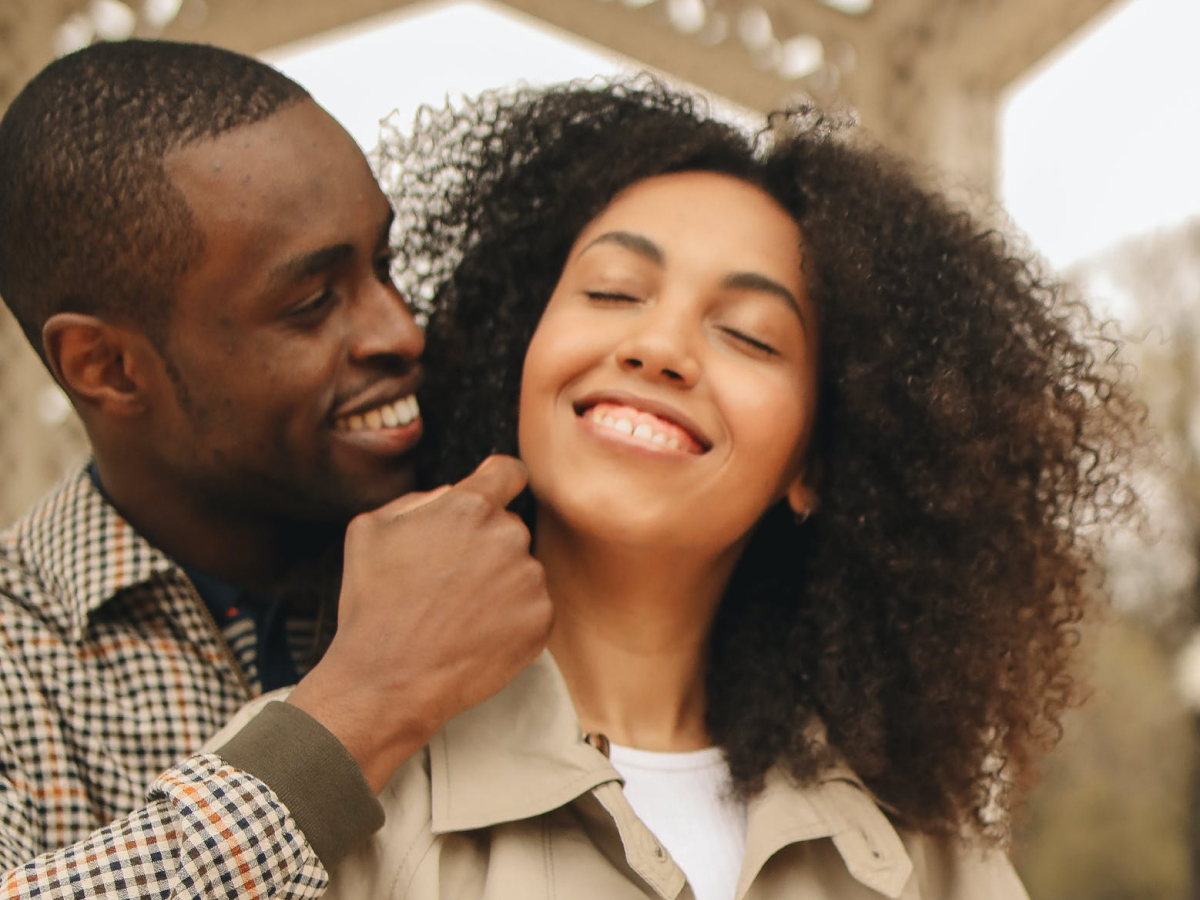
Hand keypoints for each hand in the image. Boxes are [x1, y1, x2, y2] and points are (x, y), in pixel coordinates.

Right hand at [287, 455, 552, 790]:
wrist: (388, 681)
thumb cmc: (373, 606)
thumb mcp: (370, 530)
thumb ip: (417, 500)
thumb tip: (450, 494)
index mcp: (469, 507)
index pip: (508, 472)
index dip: (499, 481)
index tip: (496, 492)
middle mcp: (508, 536)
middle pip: (508, 526)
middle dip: (485, 544)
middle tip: (448, 581)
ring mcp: (529, 580)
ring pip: (520, 567)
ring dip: (498, 582)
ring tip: (457, 614)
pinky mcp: (541, 620)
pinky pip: (531, 606)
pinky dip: (510, 617)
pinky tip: (475, 634)